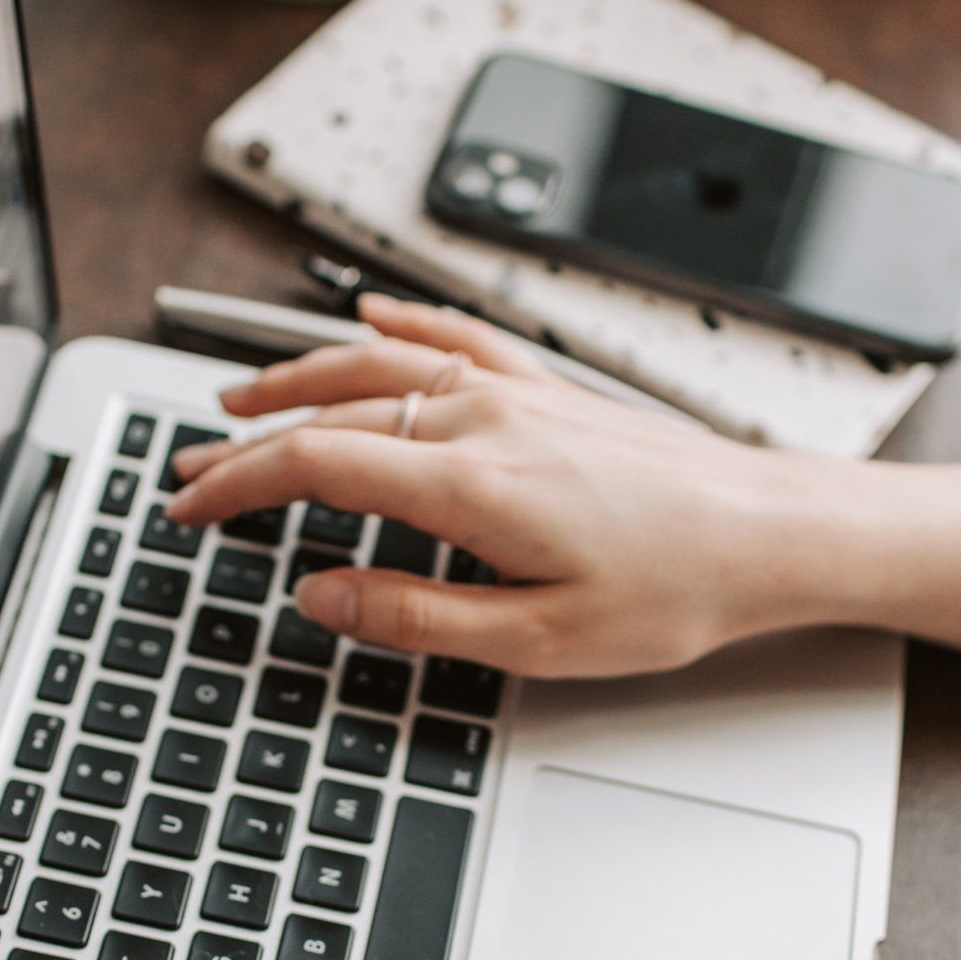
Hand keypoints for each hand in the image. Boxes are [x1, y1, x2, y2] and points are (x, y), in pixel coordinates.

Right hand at [166, 293, 858, 679]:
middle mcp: (487, 419)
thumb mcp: (537, 640)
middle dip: (248, 439)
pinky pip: (458, 339)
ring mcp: (520, 395)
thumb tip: (322, 596)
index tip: (187, 505)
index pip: (315, 466)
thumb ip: (415, 615)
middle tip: (191, 470)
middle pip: (333, 411)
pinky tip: (370, 319)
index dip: (237, 485)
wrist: (773, 534)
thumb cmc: (676, 590)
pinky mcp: (553, 391)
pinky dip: (401, 326)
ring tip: (241, 398)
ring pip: (381, 366)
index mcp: (470, 484)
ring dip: (300, 377)